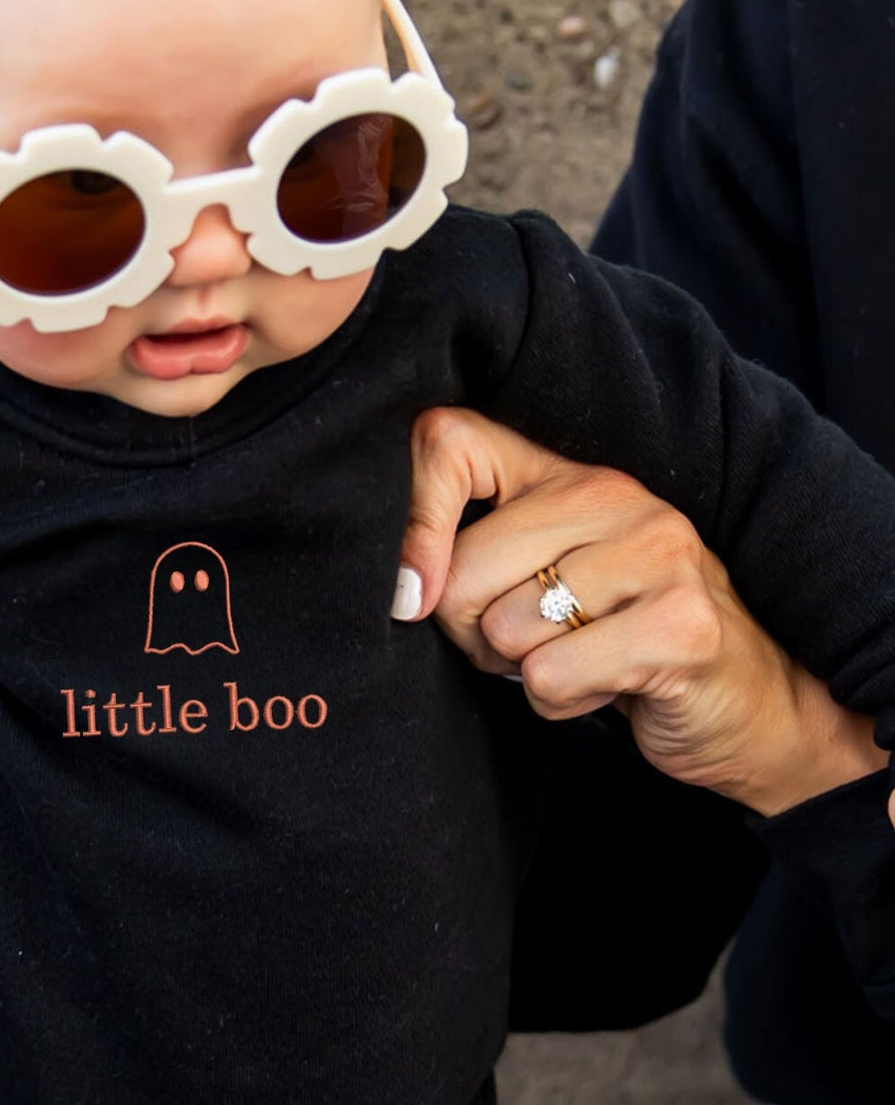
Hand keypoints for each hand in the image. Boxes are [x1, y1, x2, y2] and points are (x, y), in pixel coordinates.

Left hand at [397, 408, 890, 820]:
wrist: (747, 702)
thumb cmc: (613, 634)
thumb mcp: (536, 575)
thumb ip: (467, 557)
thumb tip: (397, 589)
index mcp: (563, 471)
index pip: (446, 442)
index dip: (408, 522)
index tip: (411, 593)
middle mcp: (611, 493)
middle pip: (462, 568)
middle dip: (472, 632)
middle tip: (529, 642)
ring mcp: (656, 552)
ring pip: (504, 630)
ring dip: (525, 671)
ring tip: (580, 657)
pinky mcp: (682, 623)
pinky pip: (550, 678)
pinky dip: (561, 702)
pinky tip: (611, 685)